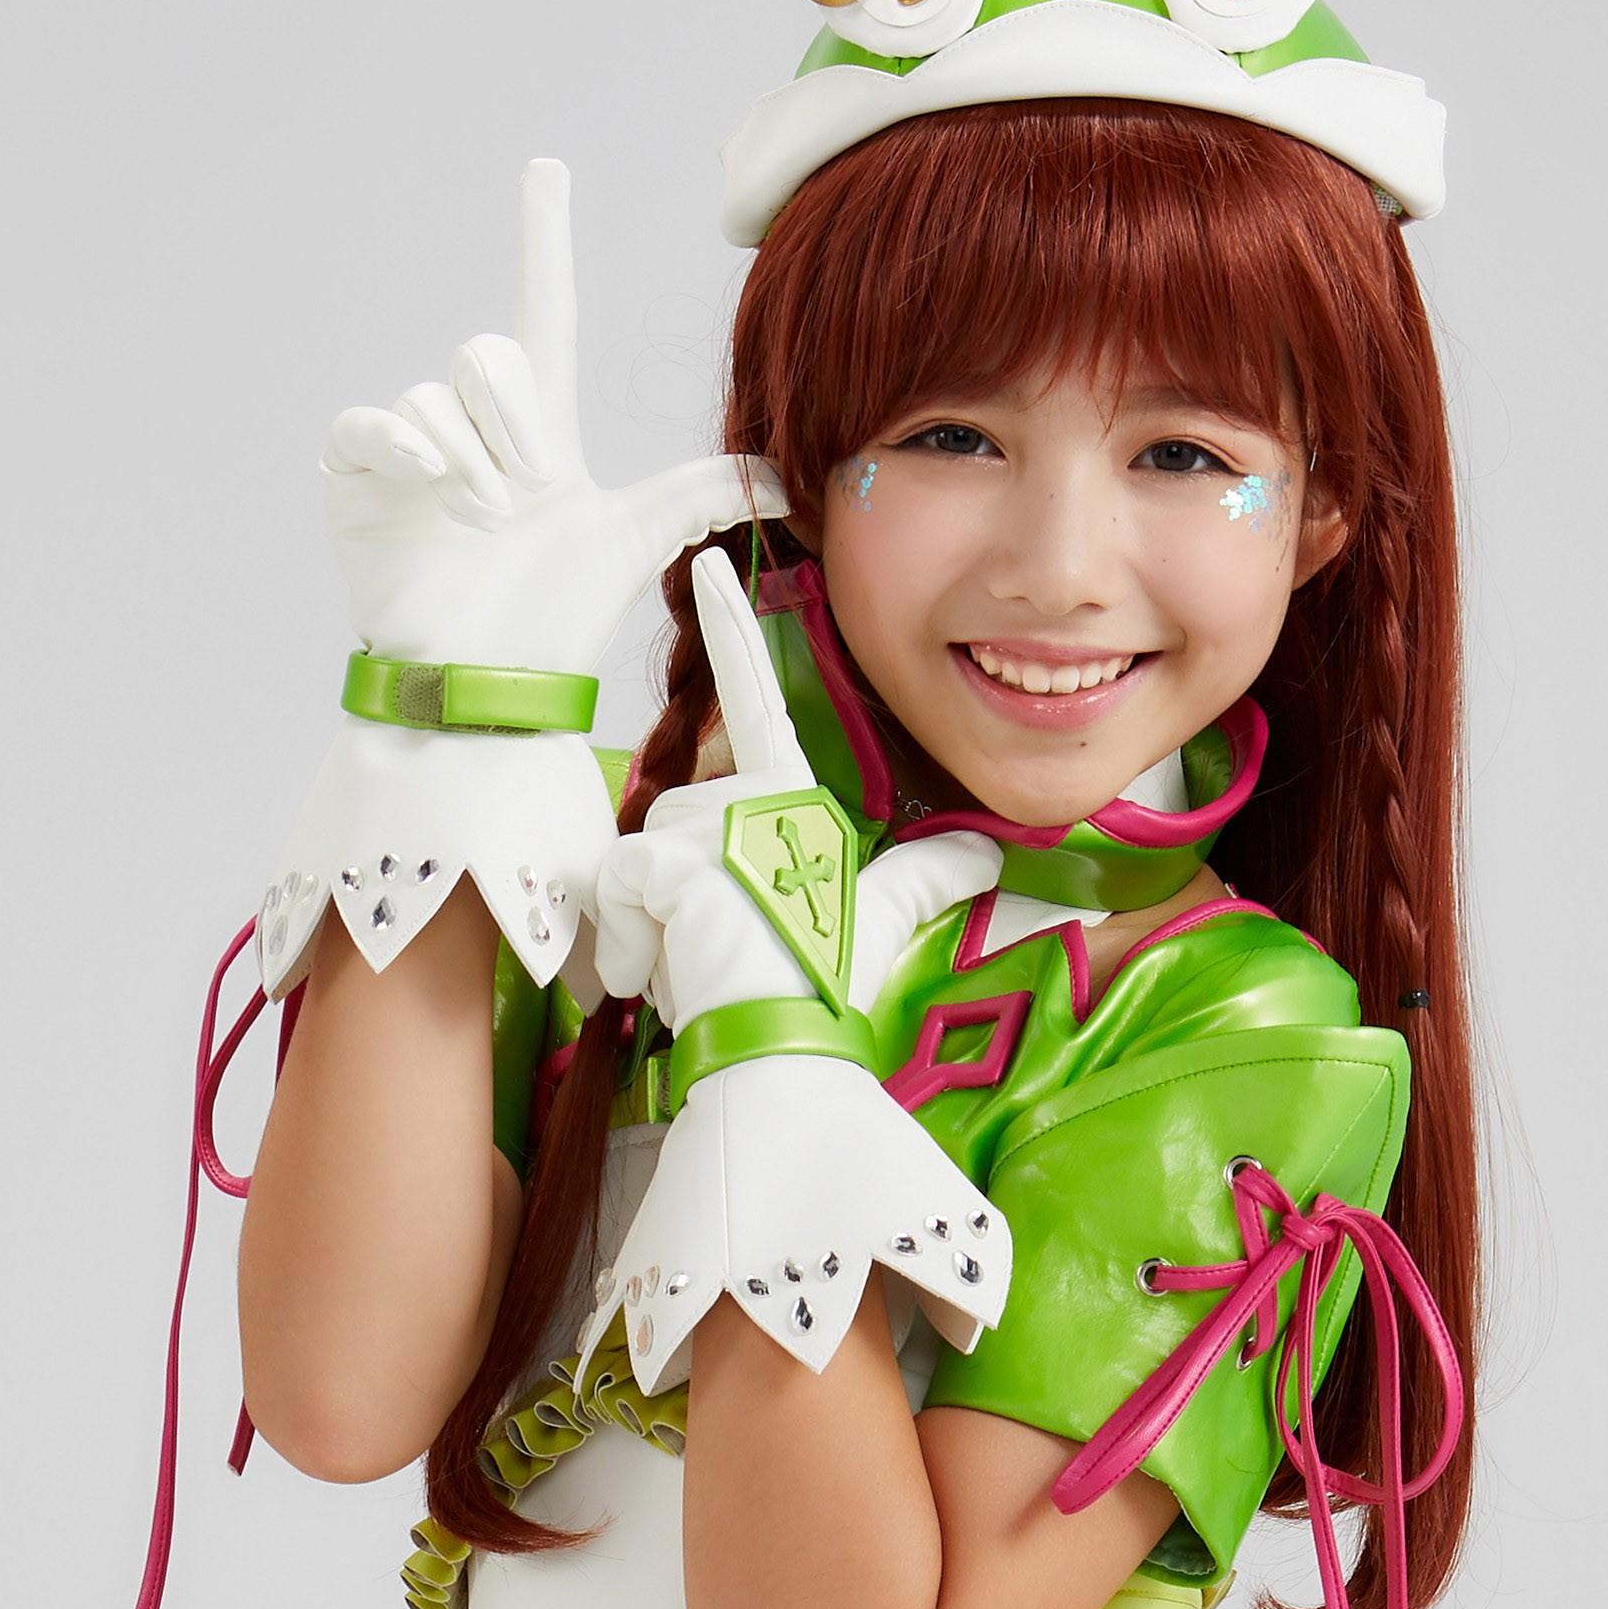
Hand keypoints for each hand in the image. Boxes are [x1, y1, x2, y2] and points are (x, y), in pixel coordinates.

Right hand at [320, 161, 785, 673]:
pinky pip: (370, 422)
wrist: (489, 684)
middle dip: (518, 425)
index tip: (547, 171)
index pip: (547, 314)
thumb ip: (699, 494)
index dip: (545, 242)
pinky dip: (401, 445)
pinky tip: (425, 484)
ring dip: (474, 460)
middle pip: (491, 356)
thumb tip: (785, 477)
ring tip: (483, 521)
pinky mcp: (359, 479)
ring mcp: (412, 452)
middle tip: (526, 497)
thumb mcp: (636, 541)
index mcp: (539, 430)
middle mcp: (474, 427)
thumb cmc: (554, 620)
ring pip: (439, 395)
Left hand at [591, 548, 998, 1029]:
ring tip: (684, 970)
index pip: (761, 696)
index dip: (734, 625)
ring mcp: (710, 830)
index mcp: (792, 799)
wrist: (787, 1045)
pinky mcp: (671, 866)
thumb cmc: (824, 984)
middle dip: (670, 887)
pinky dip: (621, 940)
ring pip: (638, 854)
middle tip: (706, 948)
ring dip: (643, 922)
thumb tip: (989, 851)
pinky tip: (650, 979)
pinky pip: (618, 888)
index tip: (711, 562)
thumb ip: (925, 877)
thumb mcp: (880, 921)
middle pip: (673, 815)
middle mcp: (750, 799)